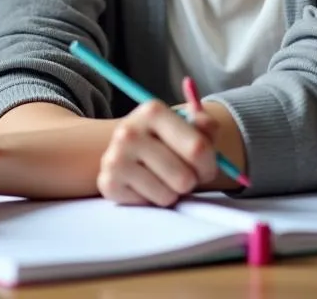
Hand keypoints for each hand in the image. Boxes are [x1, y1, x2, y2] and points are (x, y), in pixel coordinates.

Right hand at [97, 98, 218, 207]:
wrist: (129, 148)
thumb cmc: (166, 139)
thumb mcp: (187, 126)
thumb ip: (204, 125)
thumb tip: (207, 125)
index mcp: (152, 111)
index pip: (198, 149)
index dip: (208, 164)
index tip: (203, 164)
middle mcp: (129, 131)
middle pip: (184, 177)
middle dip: (189, 181)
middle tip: (180, 171)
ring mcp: (115, 157)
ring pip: (168, 195)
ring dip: (171, 192)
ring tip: (162, 176)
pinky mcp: (108, 183)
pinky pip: (149, 205)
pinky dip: (152, 200)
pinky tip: (145, 184)